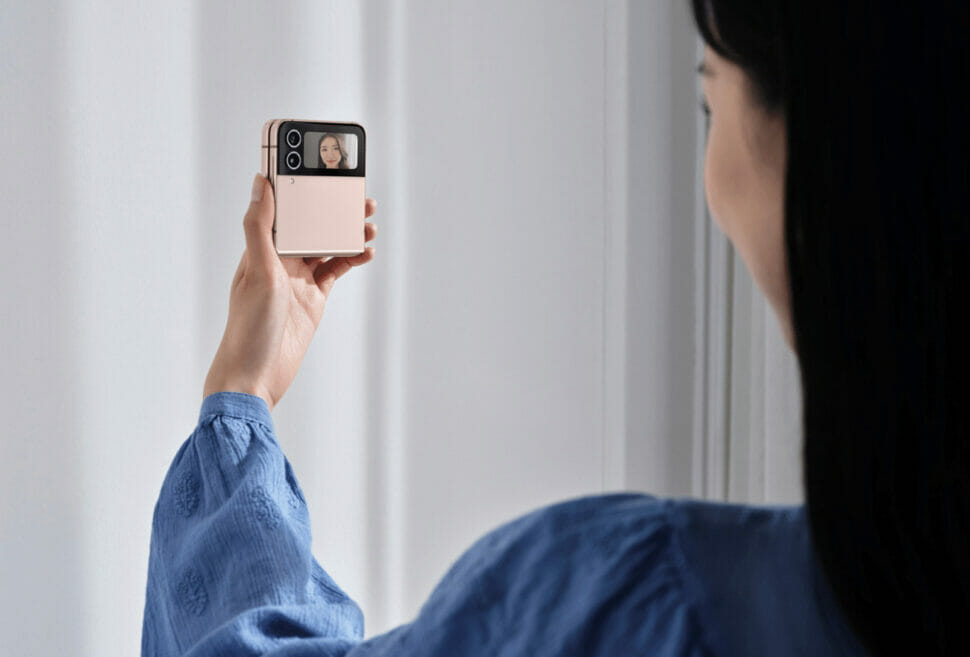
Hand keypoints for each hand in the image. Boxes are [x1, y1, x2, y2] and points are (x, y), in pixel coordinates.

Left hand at [203, 173, 377, 410]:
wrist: (256, 376)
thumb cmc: (249, 327)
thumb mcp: (258, 272)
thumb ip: (259, 227)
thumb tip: (261, 183)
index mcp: (261, 248)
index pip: (284, 208)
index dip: (300, 186)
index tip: (317, 164)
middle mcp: (279, 260)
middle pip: (311, 224)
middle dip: (332, 207)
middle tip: (358, 193)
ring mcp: (298, 279)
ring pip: (327, 245)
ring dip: (347, 232)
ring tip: (369, 221)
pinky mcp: (313, 299)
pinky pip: (336, 270)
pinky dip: (352, 259)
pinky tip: (366, 252)